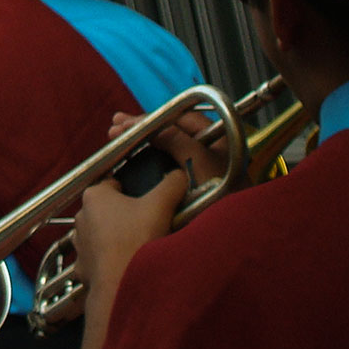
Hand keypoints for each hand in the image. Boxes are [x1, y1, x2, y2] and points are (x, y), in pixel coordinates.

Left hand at [72, 166, 187, 300]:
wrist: (123, 284)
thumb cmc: (138, 239)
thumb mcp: (161, 205)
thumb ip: (171, 184)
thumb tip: (179, 176)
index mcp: (95, 196)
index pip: (112, 185)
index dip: (131, 191)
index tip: (146, 202)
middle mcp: (81, 217)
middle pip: (106, 210)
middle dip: (124, 216)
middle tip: (147, 225)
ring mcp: (79, 245)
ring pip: (100, 236)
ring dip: (116, 240)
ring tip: (139, 248)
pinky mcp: (82, 268)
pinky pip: (98, 261)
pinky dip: (110, 264)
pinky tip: (127, 267)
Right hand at [107, 107, 229, 185]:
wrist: (233, 232)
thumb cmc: (224, 195)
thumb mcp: (200, 161)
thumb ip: (176, 139)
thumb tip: (151, 126)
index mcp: (219, 137)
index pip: (180, 116)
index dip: (151, 117)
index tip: (125, 122)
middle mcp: (211, 148)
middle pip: (170, 129)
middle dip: (141, 127)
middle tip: (115, 127)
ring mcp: (201, 167)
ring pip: (165, 146)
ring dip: (141, 140)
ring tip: (115, 137)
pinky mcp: (191, 184)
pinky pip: (165, 164)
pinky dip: (146, 158)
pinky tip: (130, 157)